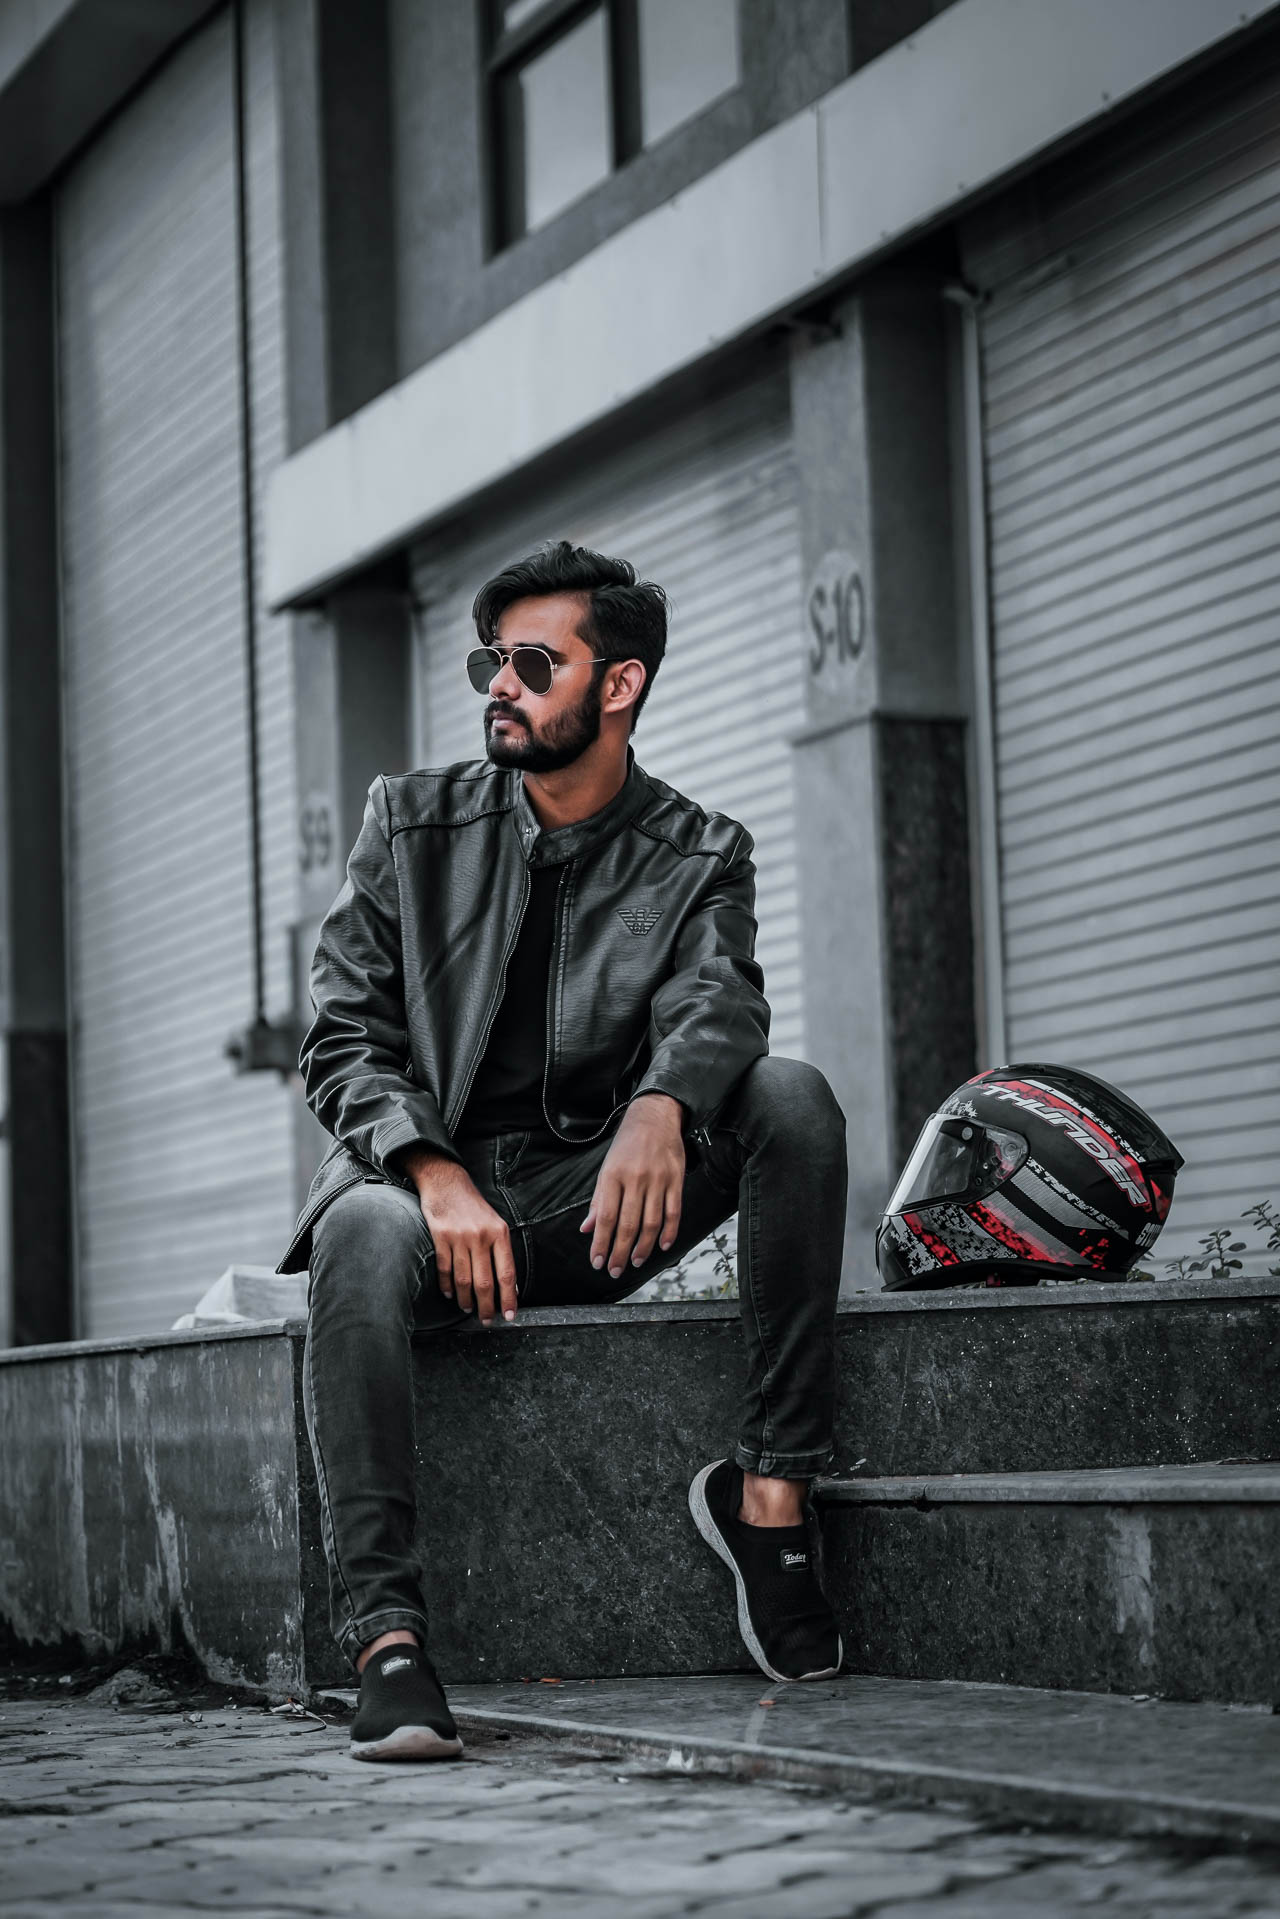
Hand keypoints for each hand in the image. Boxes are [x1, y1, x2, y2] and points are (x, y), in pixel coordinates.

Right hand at [398, 1147, 517, 1325]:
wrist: (447, 1183)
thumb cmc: (474, 1207)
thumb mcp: (496, 1224)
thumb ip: (502, 1253)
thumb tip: (511, 1286)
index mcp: (500, 1234)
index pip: (507, 1274)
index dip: (509, 1298)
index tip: (510, 1316)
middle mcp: (481, 1236)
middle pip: (484, 1282)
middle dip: (486, 1306)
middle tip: (486, 1320)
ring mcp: (460, 1237)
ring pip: (463, 1280)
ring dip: (466, 1299)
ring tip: (468, 1308)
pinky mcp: (440, 1237)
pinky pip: (445, 1269)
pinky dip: (447, 1285)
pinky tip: (449, 1293)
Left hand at [579, 1095, 684, 1279]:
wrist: (654, 1117)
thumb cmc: (627, 1144)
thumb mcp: (606, 1169)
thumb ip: (598, 1201)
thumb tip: (587, 1229)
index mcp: (613, 1176)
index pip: (606, 1218)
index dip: (601, 1243)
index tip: (597, 1262)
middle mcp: (635, 1179)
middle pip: (628, 1225)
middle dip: (620, 1252)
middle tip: (615, 1270)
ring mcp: (658, 1180)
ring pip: (651, 1223)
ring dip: (643, 1247)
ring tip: (634, 1262)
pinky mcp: (676, 1180)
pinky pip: (674, 1212)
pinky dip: (669, 1232)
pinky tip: (662, 1246)